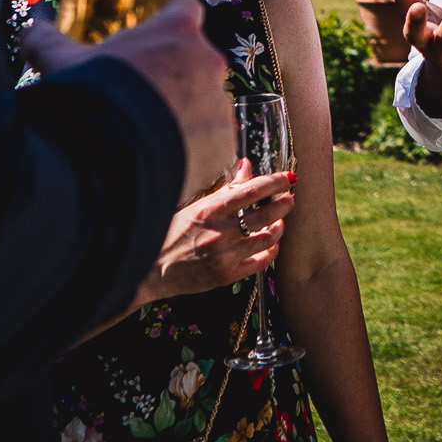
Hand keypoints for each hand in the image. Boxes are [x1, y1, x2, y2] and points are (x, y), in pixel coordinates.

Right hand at [22, 0, 232, 199]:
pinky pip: (213, 141)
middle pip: (198, 59)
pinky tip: (163, 156)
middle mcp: (208, 60)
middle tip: (144, 92)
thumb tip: (31, 28)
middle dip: (176, 72)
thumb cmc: (88, 96)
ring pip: (207, 101)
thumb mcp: (62, 62)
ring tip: (150, 131)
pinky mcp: (223, 142)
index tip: (154, 37)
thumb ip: (48, 40)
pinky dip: (195, 147)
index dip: (170, 21)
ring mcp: (219, 103)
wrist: (105, 157)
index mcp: (177, 29)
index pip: (185, 9)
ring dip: (187, 110)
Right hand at [137, 164, 293, 306]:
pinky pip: (261, 262)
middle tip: (290, 197)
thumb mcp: (195, 205)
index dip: (274, 182)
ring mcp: (223, 257)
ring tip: (280, 220)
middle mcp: (218, 233)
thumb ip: (225, 188)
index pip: (251, 191)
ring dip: (280, 226)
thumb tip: (246, 165)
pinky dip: (271, 249)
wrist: (151, 271)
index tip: (288, 177)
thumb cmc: (170, 232)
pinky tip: (271, 242)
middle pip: (265, 214)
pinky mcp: (226, 276)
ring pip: (267, 238)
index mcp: (208, 210)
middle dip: (284, 203)